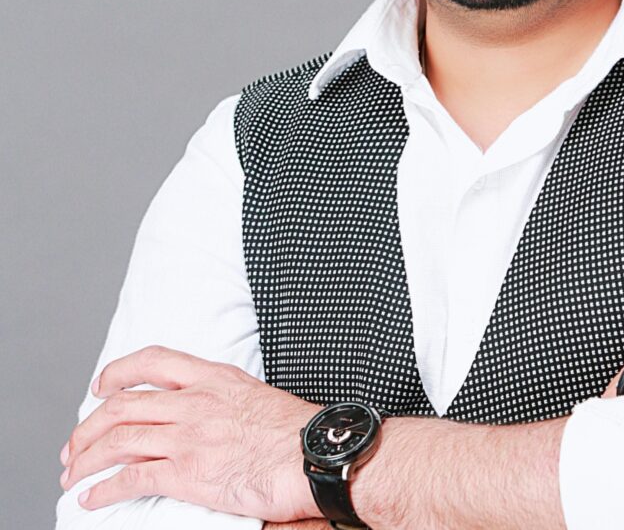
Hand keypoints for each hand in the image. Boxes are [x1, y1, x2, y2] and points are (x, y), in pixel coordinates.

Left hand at [59, 345, 321, 520]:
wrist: (313, 455)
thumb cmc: (295, 432)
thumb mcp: (256, 397)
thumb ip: (224, 400)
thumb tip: (209, 416)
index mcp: (214, 378)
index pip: (153, 361)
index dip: (118, 371)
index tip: (100, 386)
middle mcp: (196, 401)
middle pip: (122, 404)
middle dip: (88, 426)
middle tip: (74, 446)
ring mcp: (189, 436)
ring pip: (118, 440)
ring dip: (86, 459)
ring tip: (73, 474)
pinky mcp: (188, 473)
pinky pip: (132, 478)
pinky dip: (104, 489)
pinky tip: (92, 498)